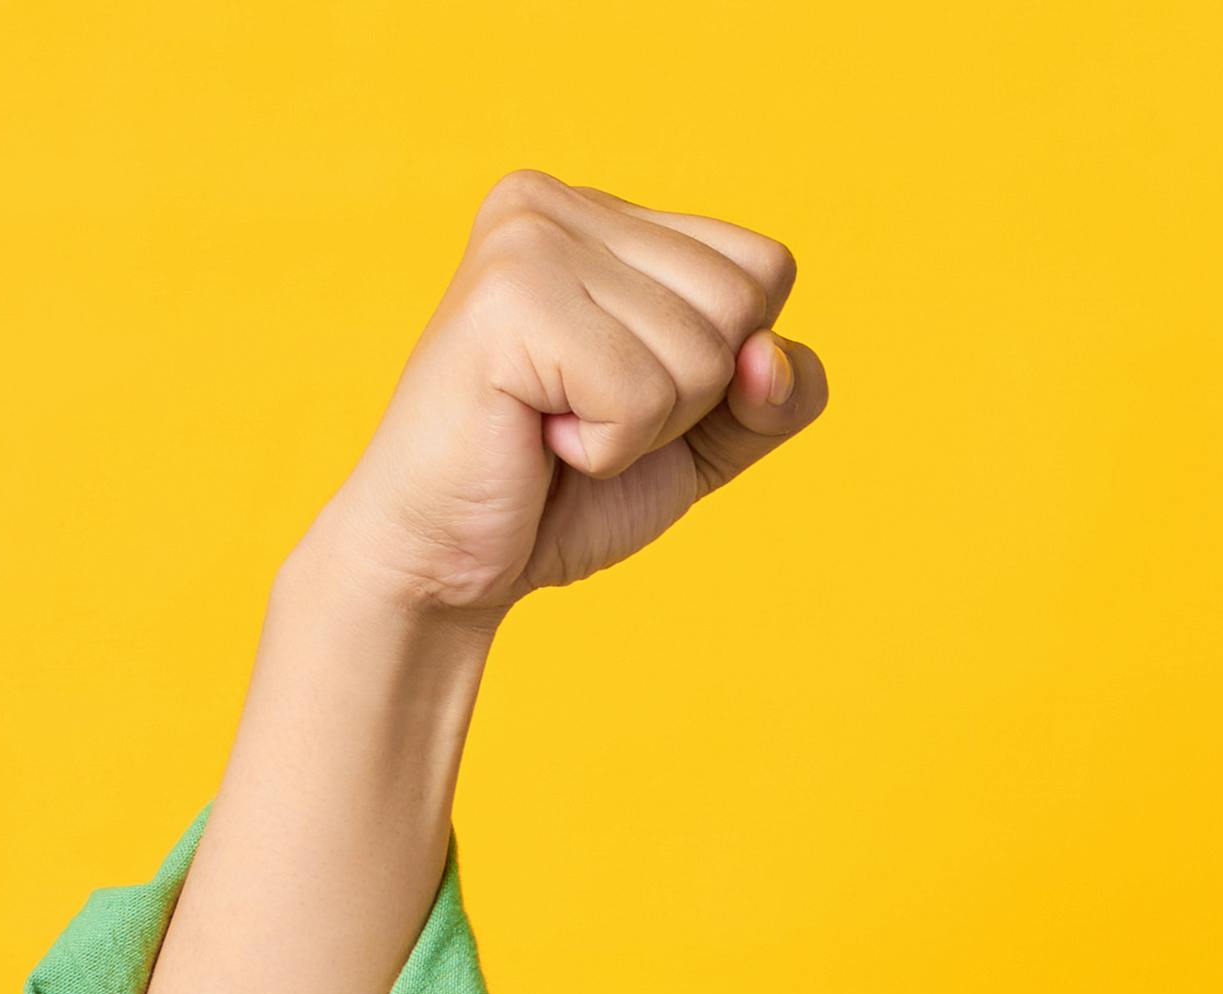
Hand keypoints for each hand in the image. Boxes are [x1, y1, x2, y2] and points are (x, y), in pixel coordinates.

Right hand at [300, 173, 829, 624]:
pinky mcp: (506, 300)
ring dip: (644, 428)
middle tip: (585, 415)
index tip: (624, 390)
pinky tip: (537, 437)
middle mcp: (557, 202)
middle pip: (743, 301)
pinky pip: (641, 394)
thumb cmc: (565, 493)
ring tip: (556, 425)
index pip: (765, 267)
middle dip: (688, 398)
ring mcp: (527, 239)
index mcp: (603, 214)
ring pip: (701, 351)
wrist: (445, 563)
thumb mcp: (705, 439)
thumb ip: (777, 396)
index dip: (729, 366)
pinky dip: (607, 449)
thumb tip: (769, 355)